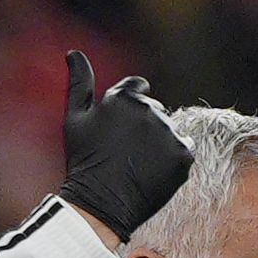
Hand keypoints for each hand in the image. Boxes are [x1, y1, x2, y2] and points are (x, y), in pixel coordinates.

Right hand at [56, 51, 190, 240]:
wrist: (100, 205)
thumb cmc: (84, 161)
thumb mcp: (75, 119)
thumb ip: (79, 82)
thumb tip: (73, 52)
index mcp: (124, 96)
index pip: (138, 88)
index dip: (129, 110)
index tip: (120, 131)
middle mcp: (149, 109)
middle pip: (155, 110)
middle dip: (144, 127)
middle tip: (125, 154)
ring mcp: (168, 131)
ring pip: (169, 130)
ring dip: (158, 143)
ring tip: (137, 165)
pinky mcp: (183, 154)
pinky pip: (184, 149)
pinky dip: (173, 160)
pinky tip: (153, 172)